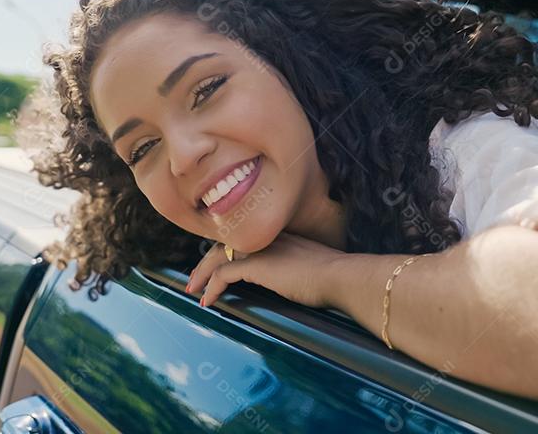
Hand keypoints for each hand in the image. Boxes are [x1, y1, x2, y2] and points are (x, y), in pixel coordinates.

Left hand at [186, 232, 345, 308]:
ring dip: (203, 274)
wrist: (343, 276)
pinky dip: (212, 287)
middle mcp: (267, 237)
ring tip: (193, 290)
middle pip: (225, 242)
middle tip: (195, 279)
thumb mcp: (315, 268)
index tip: (218, 265)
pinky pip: (223, 274)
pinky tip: (207, 301)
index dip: (227, 250)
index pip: (244, 238)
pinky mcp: (256, 265)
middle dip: (207, 261)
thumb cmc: (337, 277)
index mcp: (280, 236)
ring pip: (218, 255)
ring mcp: (260, 249)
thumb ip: (301, 270)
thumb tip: (300, 284)